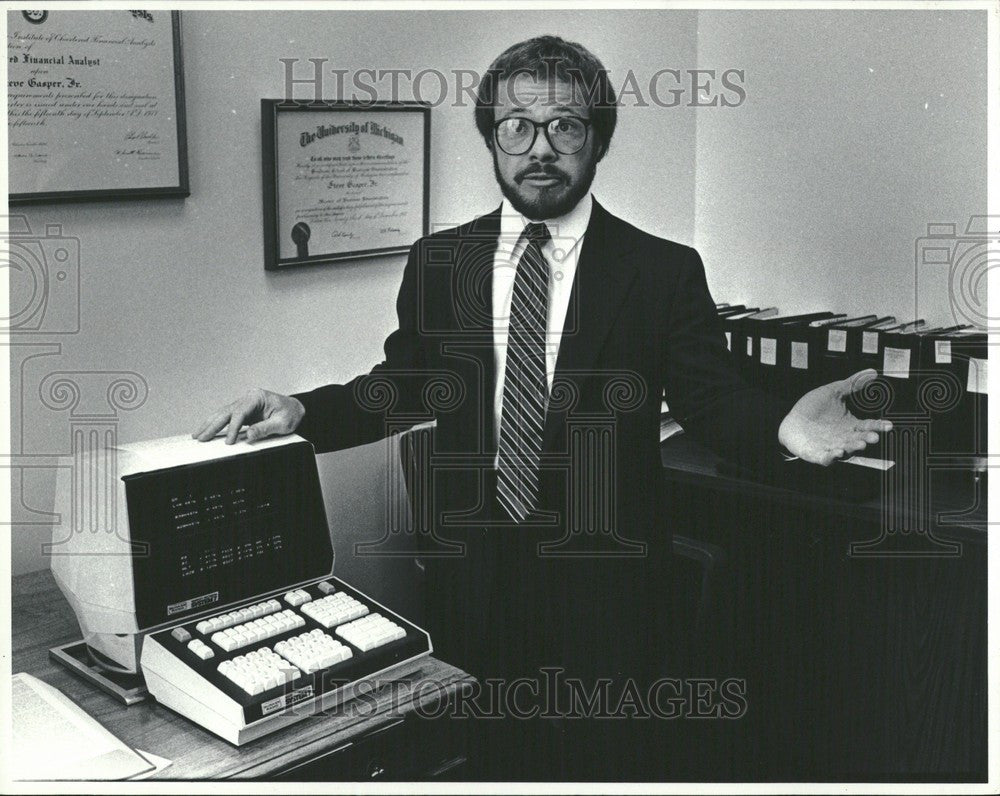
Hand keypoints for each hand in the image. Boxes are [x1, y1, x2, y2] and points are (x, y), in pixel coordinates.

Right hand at [192, 388, 304, 443]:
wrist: (296, 409)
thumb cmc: (291, 414)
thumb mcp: (283, 423)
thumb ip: (265, 428)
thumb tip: (249, 435)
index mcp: (257, 397)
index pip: (240, 412)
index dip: (233, 428)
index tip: (229, 441)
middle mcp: (248, 398)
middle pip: (226, 412)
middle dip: (212, 425)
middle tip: (200, 437)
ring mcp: (245, 404)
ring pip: (223, 413)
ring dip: (210, 424)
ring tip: (197, 434)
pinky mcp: (244, 411)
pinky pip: (227, 418)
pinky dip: (217, 424)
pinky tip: (207, 430)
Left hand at [777, 369, 892, 465]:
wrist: (791, 421)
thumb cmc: (813, 408)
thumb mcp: (833, 392)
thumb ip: (852, 384)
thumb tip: (872, 372)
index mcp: (850, 425)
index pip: (868, 426)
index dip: (879, 426)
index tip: (888, 425)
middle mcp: (844, 438)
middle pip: (859, 440)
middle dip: (867, 439)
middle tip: (873, 437)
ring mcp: (831, 447)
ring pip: (845, 450)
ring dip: (852, 448)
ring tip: (859, 444)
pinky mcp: (817, 454)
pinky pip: (825, 458)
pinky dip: (831, 457)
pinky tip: (835, 453)